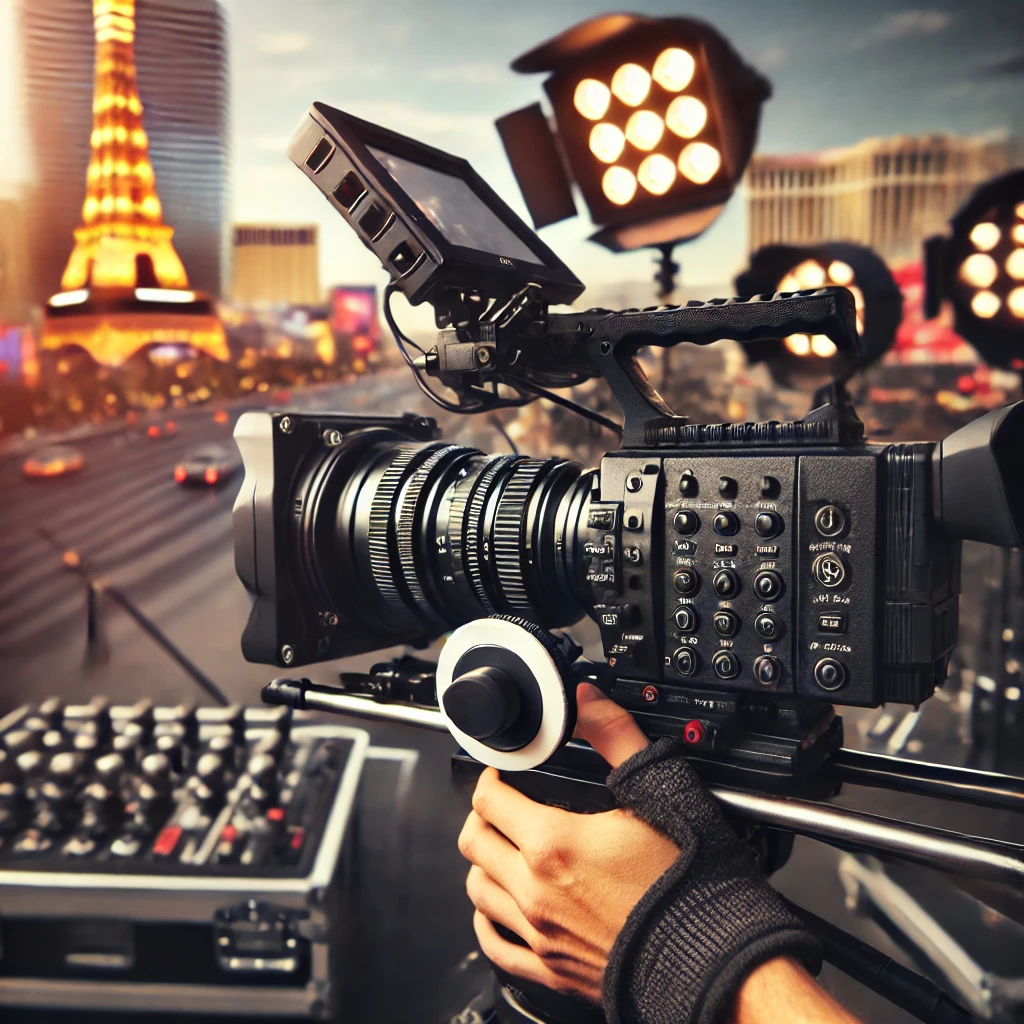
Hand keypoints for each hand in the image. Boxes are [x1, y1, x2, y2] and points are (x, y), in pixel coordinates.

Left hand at [457, 683, 678, 1003]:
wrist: (713, 958)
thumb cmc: (690, 881)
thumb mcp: (658, 790)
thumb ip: (615, 736)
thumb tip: (588, 701)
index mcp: (553, 844)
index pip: (488, 799)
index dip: (491, 777)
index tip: (503, 774)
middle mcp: (536, 892)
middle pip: (474, 842)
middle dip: (482, 815)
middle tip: (502, 805)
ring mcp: (540, 935)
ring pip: (477, 890)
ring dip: (483, 863)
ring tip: (503, 848)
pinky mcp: (552, 970)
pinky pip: (495, 945)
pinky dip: (488, 919)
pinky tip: (501, 906)